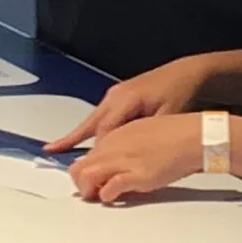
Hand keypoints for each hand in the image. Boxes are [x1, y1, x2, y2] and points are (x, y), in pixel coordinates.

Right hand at [43, 58, 208, 152]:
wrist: (188, 73)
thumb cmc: (179, 92)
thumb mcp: (166, 116)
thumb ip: (145, 134)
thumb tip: (128, 152)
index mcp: (125, 100)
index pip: (105, 132)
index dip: (100, 152)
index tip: (96, 169)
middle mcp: (115, 96)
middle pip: (91, 124)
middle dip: (72, 140)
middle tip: (54, 153)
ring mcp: (115, 95)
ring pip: (92, 120)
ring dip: (77, 135)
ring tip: (55, 148)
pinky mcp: (118, 98)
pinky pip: (99, 117)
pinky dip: (87, 128)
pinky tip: (74, 138)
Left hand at [69, 112, 203, 203]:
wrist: (194, 136)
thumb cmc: (175, 134)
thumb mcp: (142, 132)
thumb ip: (125, 146)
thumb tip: (115, 161)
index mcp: (116, 135)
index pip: (87, 154)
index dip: (84, 170)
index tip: (87, 179)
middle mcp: (115, 146)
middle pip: (80, 166)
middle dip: (80, 182)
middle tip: (88, 192)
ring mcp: (125, 161)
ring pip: (88, 176)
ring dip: (88, 190)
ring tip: (96, 197)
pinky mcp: (137, 175)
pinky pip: (110, 188)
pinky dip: (106, 195)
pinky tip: (112, 197)